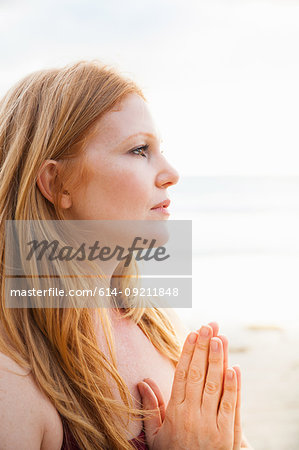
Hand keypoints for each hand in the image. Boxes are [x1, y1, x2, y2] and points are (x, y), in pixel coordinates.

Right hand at [138, 323, 240, 448]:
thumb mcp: (156, 436)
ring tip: (220, 338)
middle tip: (208, 327)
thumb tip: (142, 382)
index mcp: (175, 413)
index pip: (182, 375)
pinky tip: (235, 369)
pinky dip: (234, 388)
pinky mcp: (227, 436)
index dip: (187, 353)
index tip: (192, 334)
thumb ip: (151, 407)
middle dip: (203, 348)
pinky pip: (231, 408)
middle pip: (198, 375)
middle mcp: (192, 415)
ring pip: (214, 386)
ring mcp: (211, 425)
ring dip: (218, 361)